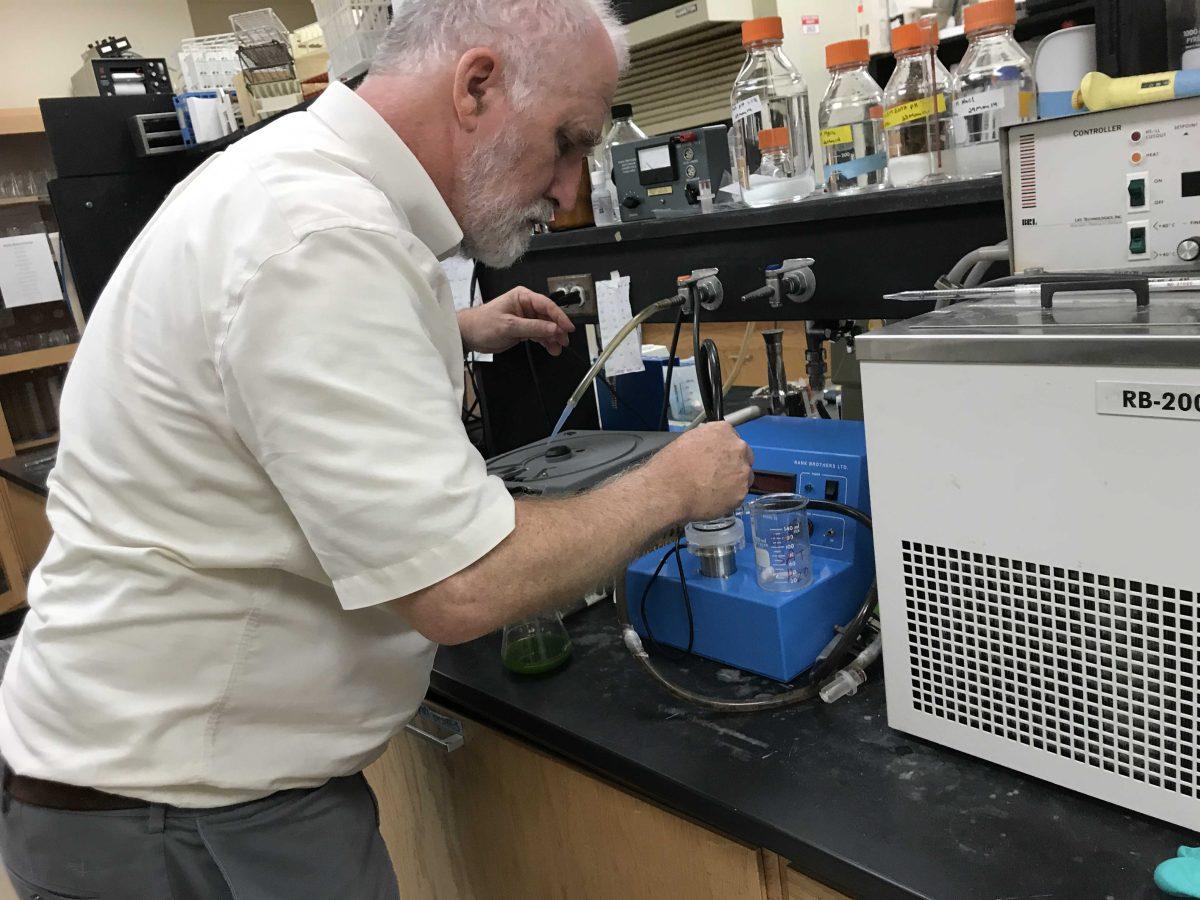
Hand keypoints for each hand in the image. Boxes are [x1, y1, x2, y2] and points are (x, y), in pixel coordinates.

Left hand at [457, 286, 574, 355]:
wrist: (469, 335)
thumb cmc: (482, 324)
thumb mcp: (509, 326)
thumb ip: (533, 327)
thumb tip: (553, 328)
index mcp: (522, 297)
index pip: (547, 305)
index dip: (559, 316)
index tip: (568, 327)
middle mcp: (526, 306)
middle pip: (549, 317)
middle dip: (557, 329)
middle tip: (564, 341)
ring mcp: (525, 318)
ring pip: (545, 327)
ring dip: (552, 338)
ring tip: (558, 348)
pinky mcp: (523, 329)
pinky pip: (539, 334)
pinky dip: (545, 342)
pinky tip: (551, 348)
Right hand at [649, 422, 753, 522]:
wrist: (668, 491)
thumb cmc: (670, 465)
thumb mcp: (687, 440)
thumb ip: (706, 441)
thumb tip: (709, 449)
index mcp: (723, 431)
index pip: (732, 437)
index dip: (724, 450)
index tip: (716, 458)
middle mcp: (738, 448)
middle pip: (744, 456)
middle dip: (734, 464)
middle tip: (717, 475)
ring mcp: (742, 471)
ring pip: (744, 477)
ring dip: (734, 482)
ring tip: (714, 490)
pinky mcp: (741, 493)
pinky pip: (738, 495)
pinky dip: (729, 499)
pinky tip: (713, 500)